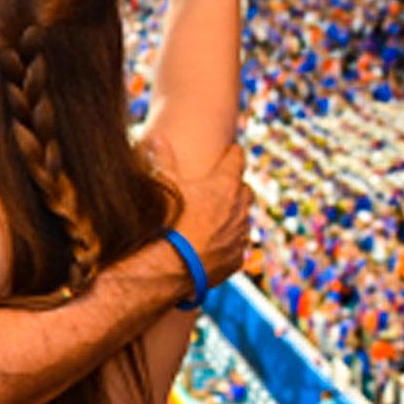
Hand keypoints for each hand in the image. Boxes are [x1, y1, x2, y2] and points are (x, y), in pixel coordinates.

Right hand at [166, 143, 252, 286]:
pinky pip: (238, 244)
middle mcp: (240, 207)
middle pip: (245, 189)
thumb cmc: (170, 221)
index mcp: (225, 184)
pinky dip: (229, 240)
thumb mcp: (165, 185)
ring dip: (234, 214)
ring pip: (244, 217)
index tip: (230, 150)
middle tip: (222, 185)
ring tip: (217, 216)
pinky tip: (214, 242)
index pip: (237, 159)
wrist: (174, 266)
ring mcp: (241, 233)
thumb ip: (164, 160)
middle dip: (236, 186)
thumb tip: (158, 138)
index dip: (232, 153)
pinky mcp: (238, 257)